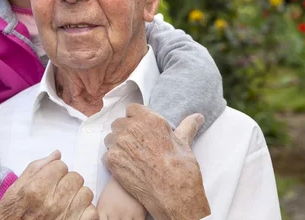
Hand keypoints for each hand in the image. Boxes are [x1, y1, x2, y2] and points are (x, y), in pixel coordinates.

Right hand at [0, 150, 98, 219]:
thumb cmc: (11, 216)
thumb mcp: (14, 191)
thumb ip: (35, 170)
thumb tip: (56, 154)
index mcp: (36, 189)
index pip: (60, 165)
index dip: (55, 172)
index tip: (50, 180)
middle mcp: (53, 202)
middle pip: (75, 178)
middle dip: (67, 182)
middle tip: (57, 192)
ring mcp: (67, 216)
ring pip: (86, 193)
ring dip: (78, 196)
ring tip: (66, 203)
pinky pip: (92, 212)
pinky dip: (86, 212)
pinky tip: (74, 214)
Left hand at [104, 104, 209, 219]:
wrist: (173, 194)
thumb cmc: (180, 168)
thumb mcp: (184, 143)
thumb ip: (187, 126)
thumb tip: (197, 117)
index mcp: (149, 119)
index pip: (132, 109)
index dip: (135, 119)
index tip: (140, 129)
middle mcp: (132, 127)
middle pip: (119, 123)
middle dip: (125, 132)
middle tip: (137, 146)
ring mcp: (120, 143)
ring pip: (110, 139)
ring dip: (117, 146)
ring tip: (131, 158)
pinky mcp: (112, 159)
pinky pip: (107, 155)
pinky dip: (114, 161)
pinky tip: (127, 168)